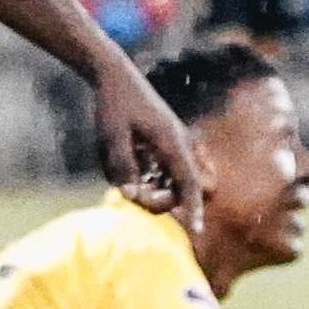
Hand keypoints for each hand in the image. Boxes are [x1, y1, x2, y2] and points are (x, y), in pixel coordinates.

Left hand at [86, 50, 203, 232]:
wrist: (115, 77)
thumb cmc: (113, 105)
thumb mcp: (112, 136)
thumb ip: (122, 167)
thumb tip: (131, 195)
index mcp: (171, 142)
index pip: (189, 183)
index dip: (192, 208)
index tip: (196, 230)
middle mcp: (179, 145)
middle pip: (185, 187)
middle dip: (162, 198)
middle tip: (134, 192)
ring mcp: (174, 145)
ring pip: (172, 180)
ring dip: (151, 185)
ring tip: (124, 163)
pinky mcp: (165, 146)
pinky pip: (162, 171)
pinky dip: (147, 174)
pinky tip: (128, 156)